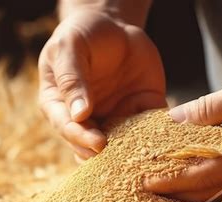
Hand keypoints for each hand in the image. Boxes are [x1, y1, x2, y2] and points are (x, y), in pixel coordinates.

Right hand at [38, 10, 165, 160]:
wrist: (114, 27)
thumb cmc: (83, 34)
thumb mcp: (70, 47)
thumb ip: (71, 77)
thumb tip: (78, 114)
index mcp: (59, 105)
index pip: (67, 128)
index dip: (81, 138)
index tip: (97, 142)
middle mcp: (85, 119)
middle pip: (90, 146)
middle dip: (105, 153)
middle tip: (120, 154)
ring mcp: (112, 119)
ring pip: (119, 145)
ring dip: (129, 152)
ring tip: (141, 155)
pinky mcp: (139, 113)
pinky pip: (147, 130)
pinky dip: (154, 137)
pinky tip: (161, 140)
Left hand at [143, 62, 221, 201]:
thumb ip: (208, 108)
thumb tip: (173, 120)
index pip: (203, 177)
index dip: (172, 181)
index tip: (146, 182)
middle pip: (211, 194)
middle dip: (178, 193)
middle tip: (148, 189)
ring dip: (193, 192)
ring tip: (166, 185)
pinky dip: (211, 184)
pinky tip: (196, 176)